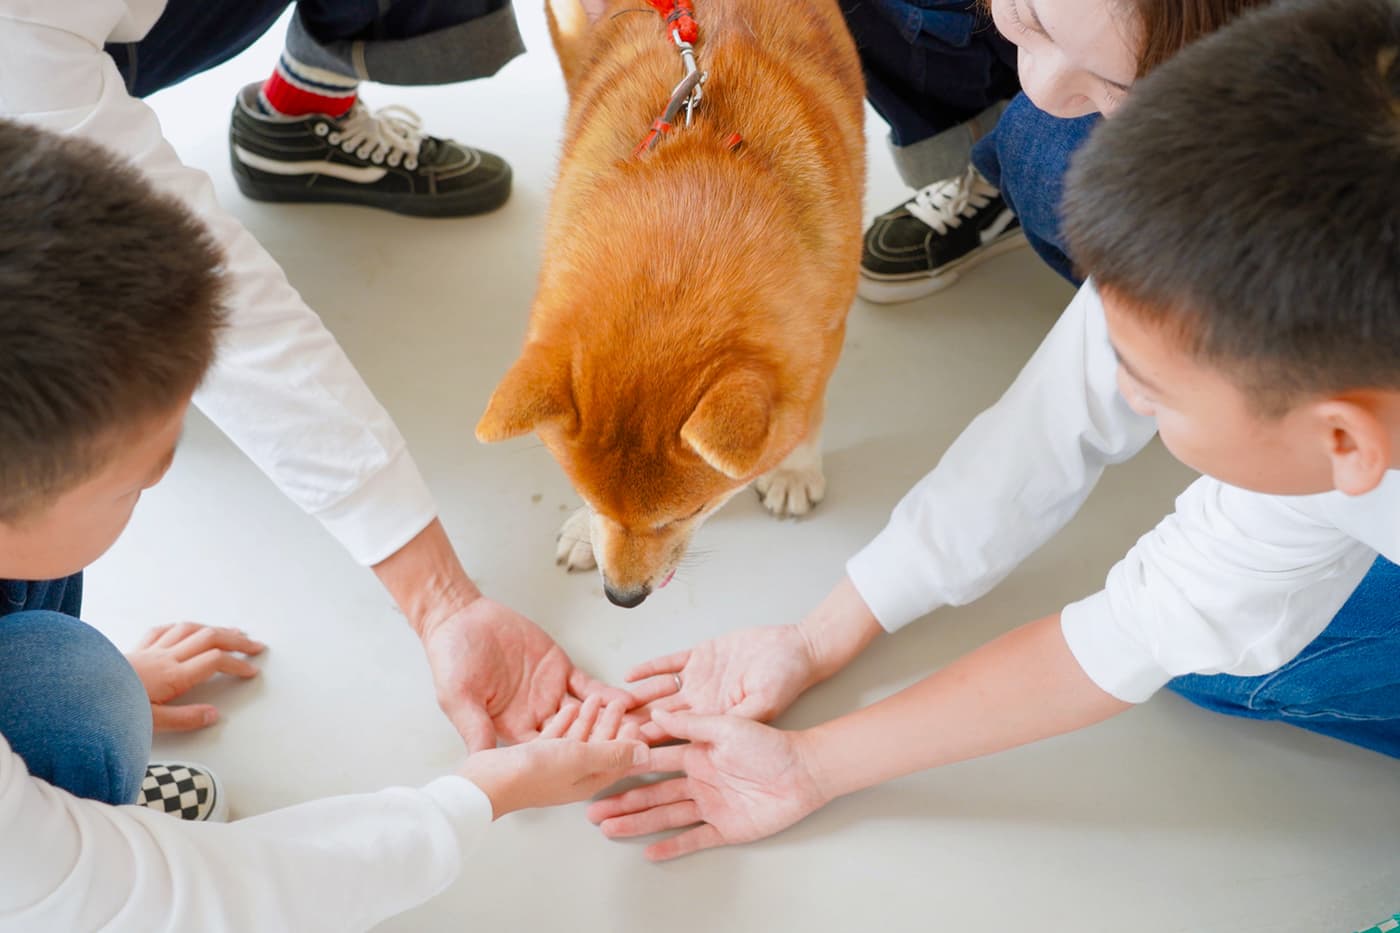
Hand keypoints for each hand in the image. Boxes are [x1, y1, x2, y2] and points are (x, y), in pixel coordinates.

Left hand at [125, 623, 263, 731]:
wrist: (79, 693)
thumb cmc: (113, 709)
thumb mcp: (152, 722)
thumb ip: (185, 718)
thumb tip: (215, 714)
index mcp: (174, 675)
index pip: (215, 661)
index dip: (237, 664)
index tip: (251, 671)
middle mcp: (166, 657)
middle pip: (210, 637)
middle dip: (236, 639)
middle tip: (255, 645)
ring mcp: (152, 649)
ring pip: (190, 629)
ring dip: (214, 628)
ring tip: (231, 632)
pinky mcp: (137, 648)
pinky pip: (163, 630)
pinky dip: (181, 627)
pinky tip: (187, 629)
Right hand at [421, 596, 640, 751]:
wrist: (459, 618)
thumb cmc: (452, 660)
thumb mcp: (459, 699)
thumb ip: (476, 727)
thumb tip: (483, 762)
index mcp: (513, 733)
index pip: (548, 754)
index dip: (573, 761)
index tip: (601, 766)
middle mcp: (536, 718)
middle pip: (575, 739)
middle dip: (604, 744)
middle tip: (634, 747)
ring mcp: (550, 695)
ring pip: (588, 715)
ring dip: (612, 722)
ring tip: (640, 727)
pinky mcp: (559, 671)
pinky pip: (588, 687)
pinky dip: (607, 695)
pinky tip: (627, 701)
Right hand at [460, 695, 650, 817]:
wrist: (478, 780)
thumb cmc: (527, 773)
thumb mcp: (576, 758)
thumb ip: (611, 752)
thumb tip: (646, 754)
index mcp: (582, 779)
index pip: (614, 759)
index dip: (629, 741)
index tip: (640, 720)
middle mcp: (567, 770)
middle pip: (597, 746)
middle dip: (611, 724)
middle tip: (624, 706)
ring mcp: (547, 757)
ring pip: (577, 735)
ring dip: (591, 717)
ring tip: (602, 700)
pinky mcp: (529, 742)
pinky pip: (555, 729)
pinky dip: (568, 716)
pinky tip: (574, 704)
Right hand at [586, 709, 829, 860]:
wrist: (805, 771)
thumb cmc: (770, 744)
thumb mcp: (728, 726)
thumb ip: (692, 724)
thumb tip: (656, 714)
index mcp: (698, 753)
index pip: (655, 759)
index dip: (629, 765)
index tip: (602, 767)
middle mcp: (699, 780)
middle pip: (653, 792)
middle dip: (622, 801)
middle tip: (592, 809)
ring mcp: (711, 805)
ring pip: (666, 816)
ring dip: (637, 823)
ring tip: (609, 829)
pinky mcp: (726, 828)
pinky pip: (694, 839)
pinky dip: (672, 846)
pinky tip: (649, 852)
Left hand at [626, 625, 820, 741]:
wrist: (797, 649)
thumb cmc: (785, 681)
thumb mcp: (761, 706)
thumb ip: (729, 718)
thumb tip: (694, 731)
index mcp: (714, 719)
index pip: (675, 736)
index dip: (650, 743)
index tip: (623, 750)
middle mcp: (702, 703)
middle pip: (660, 717)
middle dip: (634, 724)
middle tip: (604, 734)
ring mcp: (699, 680)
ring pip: (659, 691)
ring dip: (637, 697)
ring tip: (608, 704)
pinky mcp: (701, 656)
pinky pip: (669, 663)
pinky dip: (650, 667)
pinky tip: (629, 673)